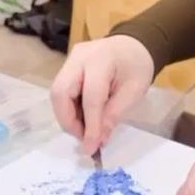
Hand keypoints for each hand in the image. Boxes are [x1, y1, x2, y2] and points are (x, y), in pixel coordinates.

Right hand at [51, 35, 153, 153]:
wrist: (132, 46)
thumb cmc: (137, 68)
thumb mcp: (134, 93)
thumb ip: (114, 115)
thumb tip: (98, 140)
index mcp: (101, 59)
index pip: (90, 97)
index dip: (90, 125)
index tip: (91, 148)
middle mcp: (79, 57)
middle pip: (60, 92)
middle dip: (69, 121)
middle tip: (85, 138)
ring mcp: (70, 61)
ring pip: (57, 94)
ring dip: (68, 118)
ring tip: (86, 130)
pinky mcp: (67, 68)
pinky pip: (61, 92)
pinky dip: (70, 110)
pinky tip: (84, 119)